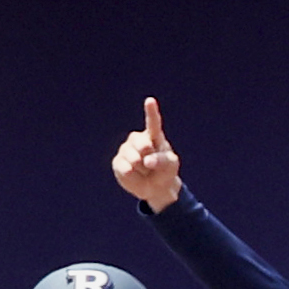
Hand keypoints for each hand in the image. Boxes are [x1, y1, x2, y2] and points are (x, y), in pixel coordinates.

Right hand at [113, 97, 180, 211]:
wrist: (154, 187)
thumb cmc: (165, 171)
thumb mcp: (170, 165)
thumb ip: (162, 160)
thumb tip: (146, 161)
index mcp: (154, 136)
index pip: (153, 122)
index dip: (151, 111)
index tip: (150, 101)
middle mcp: (139, 140)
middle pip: (140, 143)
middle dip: (146, 153)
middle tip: (150, 163)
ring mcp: (127, 150)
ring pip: (131, 156)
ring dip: (139, 166)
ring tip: (144, 171)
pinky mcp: (118, 162)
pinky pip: (122, 166)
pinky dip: (130, 173)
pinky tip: (134, 174)